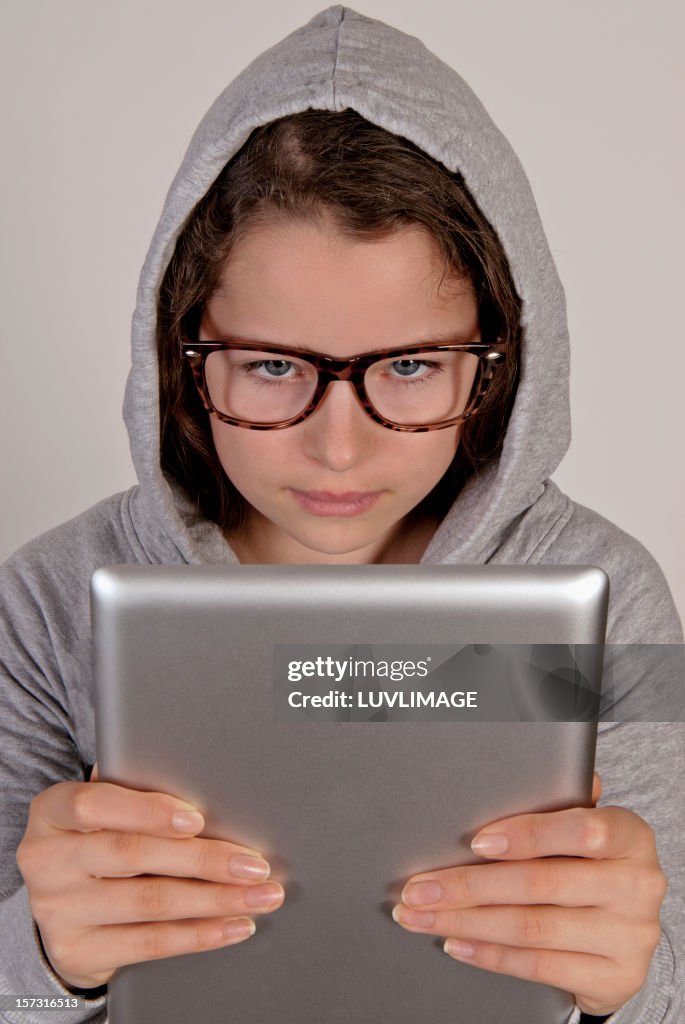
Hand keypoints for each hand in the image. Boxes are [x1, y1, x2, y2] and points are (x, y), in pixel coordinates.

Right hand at [16, 764, 283, 989]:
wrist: (59, 904)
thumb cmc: (97, 836)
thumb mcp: (103, 809)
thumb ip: (136, 790)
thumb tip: (203, 780)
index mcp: (53, 811)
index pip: (94, 804)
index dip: (148, 811)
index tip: (198, 819)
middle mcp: (47, 860)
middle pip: (133, 856)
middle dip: (204, 860)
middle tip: (255, 864)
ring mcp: (58, 910)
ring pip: (150, 903)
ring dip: (215, 900)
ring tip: (259, 895)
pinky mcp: (77, 951)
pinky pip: (149, 944)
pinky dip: (200, 935)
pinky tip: (235, 925)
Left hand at [392, 774, 666, 1016]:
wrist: (626, 935)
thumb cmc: (593, 864)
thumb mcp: (586, 828)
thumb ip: (559, 803)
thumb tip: (523, 774)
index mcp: (631, 836)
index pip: (581, 830)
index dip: (526, 835)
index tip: (475, 842)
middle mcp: (637, 885)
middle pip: (540, 884)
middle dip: (467, 886)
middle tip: (419, 887)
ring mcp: (629, 936)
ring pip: (531, 929)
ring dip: (465, 922)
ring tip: (422, 916)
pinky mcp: (614, 979)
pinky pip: (538, 967)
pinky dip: (489, 954)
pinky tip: (456, 942)